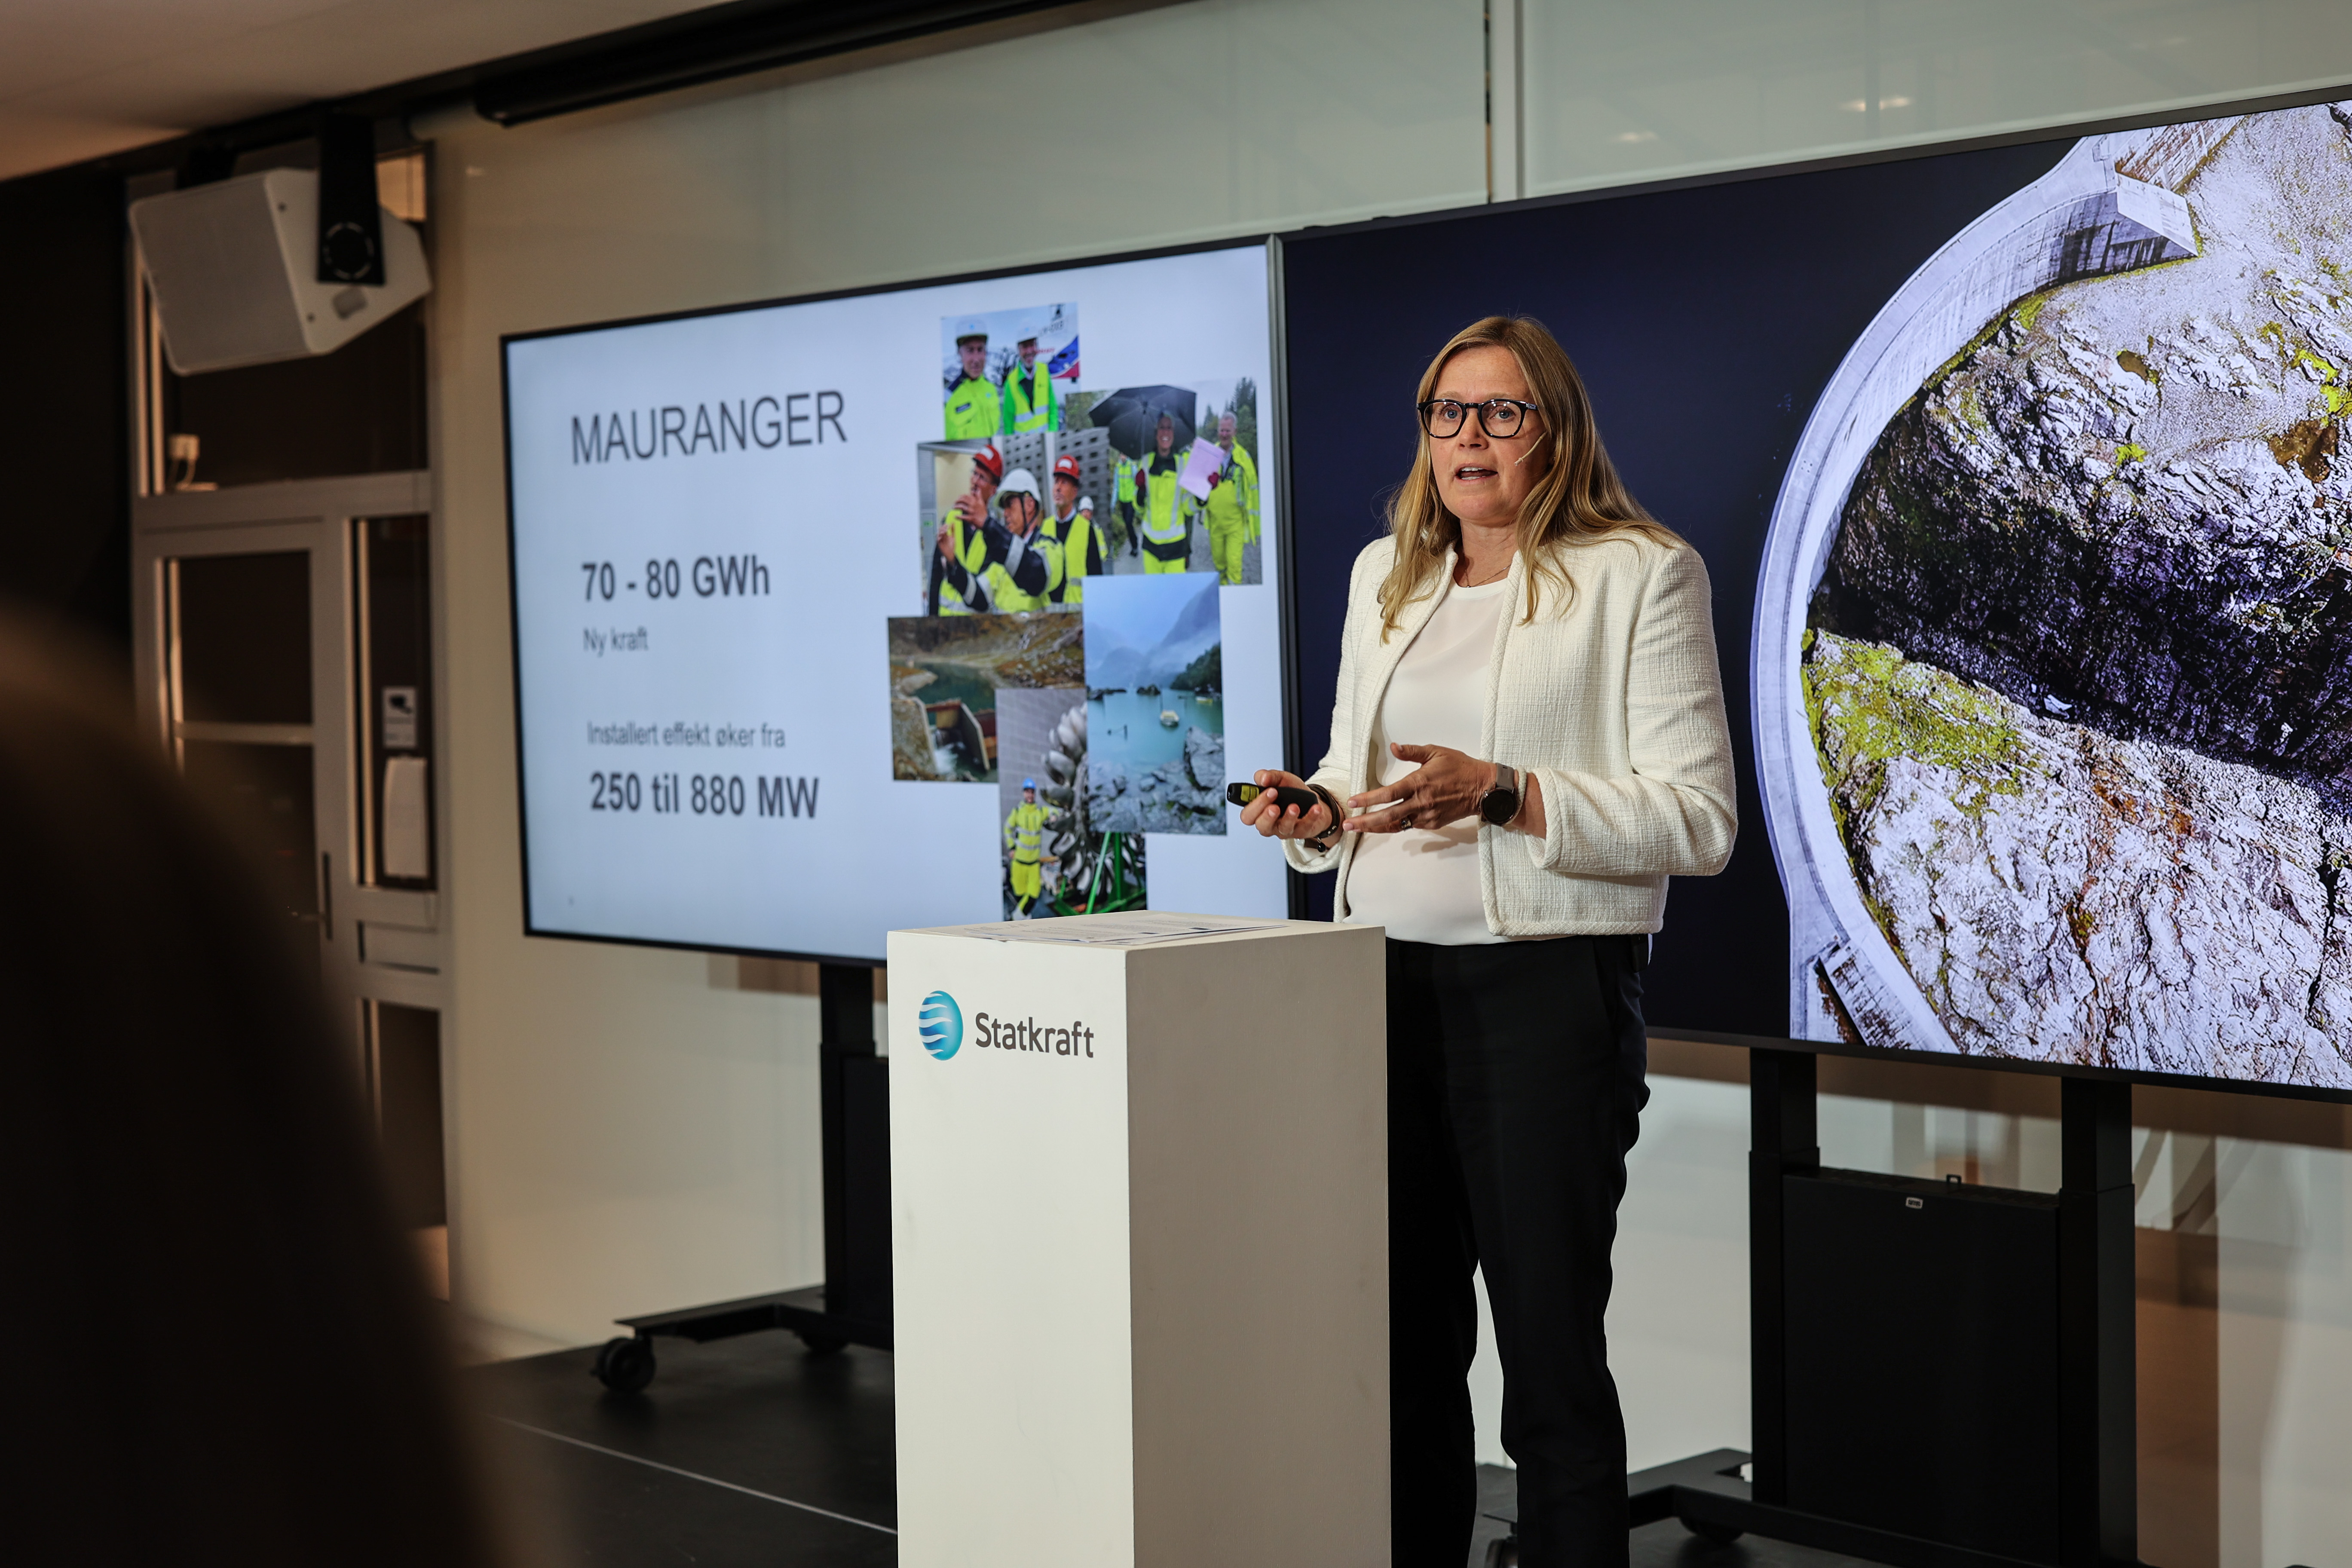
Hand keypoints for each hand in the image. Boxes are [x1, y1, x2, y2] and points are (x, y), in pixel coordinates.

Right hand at [934, 518, 955, 558]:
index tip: (948, 524)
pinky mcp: (939, 544)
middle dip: (942, 528)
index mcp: (945, 535)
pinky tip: (941, 537)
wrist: (950, 553)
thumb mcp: (953, 537)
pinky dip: (938, 538)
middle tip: (946, 527)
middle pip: (940, 530)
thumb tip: (953, 523)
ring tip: (944, 531)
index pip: (943, 528)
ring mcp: (940, 540)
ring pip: (938, 534)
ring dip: (941, 532)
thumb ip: (953, 530)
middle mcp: (942, 537)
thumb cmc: (951, 546)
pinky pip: (937, 540)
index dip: (945, 526)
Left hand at [955, 490, 986, 525]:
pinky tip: (955, 516)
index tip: (958, 498)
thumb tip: (978, 490)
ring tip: (953, 508)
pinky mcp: (971, 518)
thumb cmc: (983, 513)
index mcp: (976, 501)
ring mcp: (972, 512)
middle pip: (963, 500)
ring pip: (962, 507)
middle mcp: (974, 505)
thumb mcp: (982, 503)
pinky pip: (963, 517)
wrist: (987, 522)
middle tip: (955, 503)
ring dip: (956, 507)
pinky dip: (958, 516)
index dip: (961, 497)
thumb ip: (979, 496)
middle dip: (957, 501)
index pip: (966, 496)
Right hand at [1239, 768, 1331, 841]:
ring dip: (1288, 817)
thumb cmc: (1292, 793)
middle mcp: (1270, 823)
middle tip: (1275, 805)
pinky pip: (1305, 827)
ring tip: (1294, 806)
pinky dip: (1311, 817)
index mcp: (1260, 811)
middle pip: (1261, 826)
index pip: (1248, 815)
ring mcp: (1285, 829)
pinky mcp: (1301, 831)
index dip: (1254, 806)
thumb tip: (1263, 778)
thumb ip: (1269, 776)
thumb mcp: (1280, 779)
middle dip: (1267, 815)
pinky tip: (1315, 808)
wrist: (1311, 802)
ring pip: (1282, 829)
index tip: (1267, 791)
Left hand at [1345, 744, 1492, 833]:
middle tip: (1348, 825)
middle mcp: (1421, 802)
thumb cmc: (1460, 767)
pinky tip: (1383, 824)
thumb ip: (1412, 751)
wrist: (1483, 788)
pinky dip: (1396, 825)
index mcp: (1419, 783)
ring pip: (1397, 825)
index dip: (1368, 799)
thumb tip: (1394, 746)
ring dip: (1377, 828)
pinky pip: (1410, 825)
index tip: (1353, 802)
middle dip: (1366, 822)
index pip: (1388, 794)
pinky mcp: (1433, 824)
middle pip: (1388, 817)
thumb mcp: (1436, 752)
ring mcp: (1427, 815)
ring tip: (1359, 828)